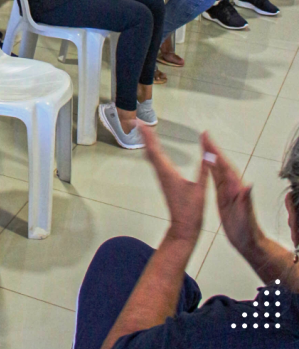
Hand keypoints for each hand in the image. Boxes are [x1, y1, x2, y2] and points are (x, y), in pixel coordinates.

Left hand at [141, 126, 208, 245]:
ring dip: (148, 142)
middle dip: (145, 135)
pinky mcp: (164, 181)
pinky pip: (155, 162)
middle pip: (150, 150)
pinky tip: (152, 149)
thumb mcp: (201, 189)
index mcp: (168, 173)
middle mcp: (162, 173)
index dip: (148, 136)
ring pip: (151, 156)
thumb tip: (210, 153)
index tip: (141, 123)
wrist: (183, 227)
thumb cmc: (192, 210)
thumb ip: (205, 170)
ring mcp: (162, 177)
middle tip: (137, 121)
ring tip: (143, 130)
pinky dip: (152, 151)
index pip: (155, 150)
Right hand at [201, 132, 262, 257]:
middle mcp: (232, 186)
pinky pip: (215, 179)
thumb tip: (248, 185)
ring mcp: (228, 191)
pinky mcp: (223, 196)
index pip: (225, 166)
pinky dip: (210, 168)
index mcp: (236, 188)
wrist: (248, 242)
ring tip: (203, 144)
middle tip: (203, 135)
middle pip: (220, 163)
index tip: (208, 139)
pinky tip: (206, 164)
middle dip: (212, 149)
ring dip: (210, 156)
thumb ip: (246, 201)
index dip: (216, 152)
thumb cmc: (247, 231)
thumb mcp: (246, 217)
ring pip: (217, 169)